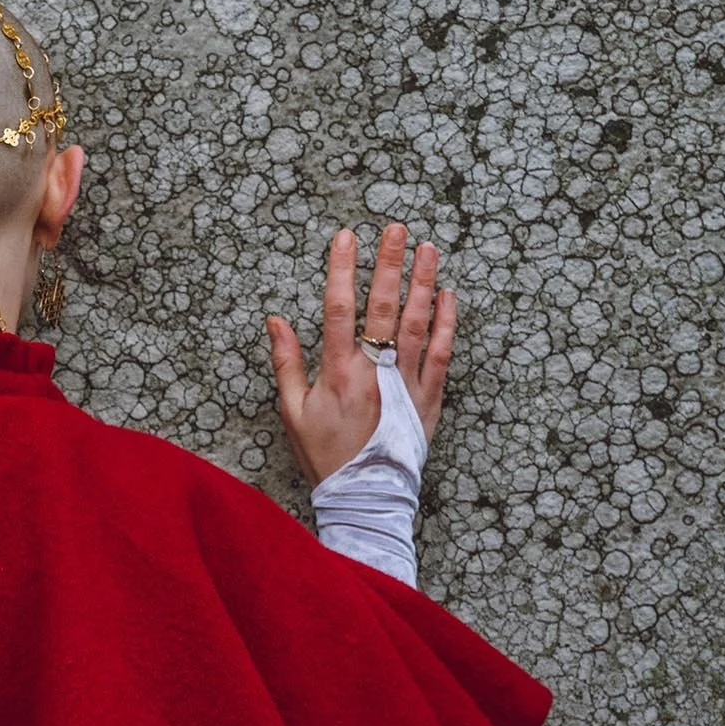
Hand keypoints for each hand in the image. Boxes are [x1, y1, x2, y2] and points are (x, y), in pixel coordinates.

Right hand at [264, 222, 456, 488]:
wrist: (364, 496)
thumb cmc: (324, 455)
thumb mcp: (293, 412)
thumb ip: (286, 363)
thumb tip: (276, 321)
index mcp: (338, 372)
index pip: (340, 308)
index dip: (343, 269)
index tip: (347, 237)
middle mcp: (374, 371)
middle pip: (382, 307)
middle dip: (389, 264)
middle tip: (396, 229)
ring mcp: (406, 383)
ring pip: (416, 323)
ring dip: (422, 282)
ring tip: (427, 248)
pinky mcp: (429, 399)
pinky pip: (441, 354)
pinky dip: (446, 323)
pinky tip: (448, 295)